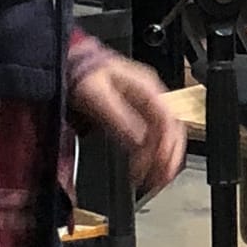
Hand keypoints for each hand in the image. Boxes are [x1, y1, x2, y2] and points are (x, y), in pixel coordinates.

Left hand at [71, 53, 186, 195]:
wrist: (74, 65)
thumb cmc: (84, 75)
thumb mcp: (97, 95)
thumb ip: (119, 118)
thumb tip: (139, 142)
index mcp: (146, 89)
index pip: (168, 121)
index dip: (167, 145)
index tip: (160, 166)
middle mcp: (152, 97)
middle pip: (173, 131)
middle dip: (169, 158)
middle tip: (160, 181)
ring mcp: (147, 106)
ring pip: (167, 136)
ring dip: (164, 160)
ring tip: (155, 181)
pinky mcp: (139, 116)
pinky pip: (154, 138)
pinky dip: (153, 156)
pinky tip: (147, 169)